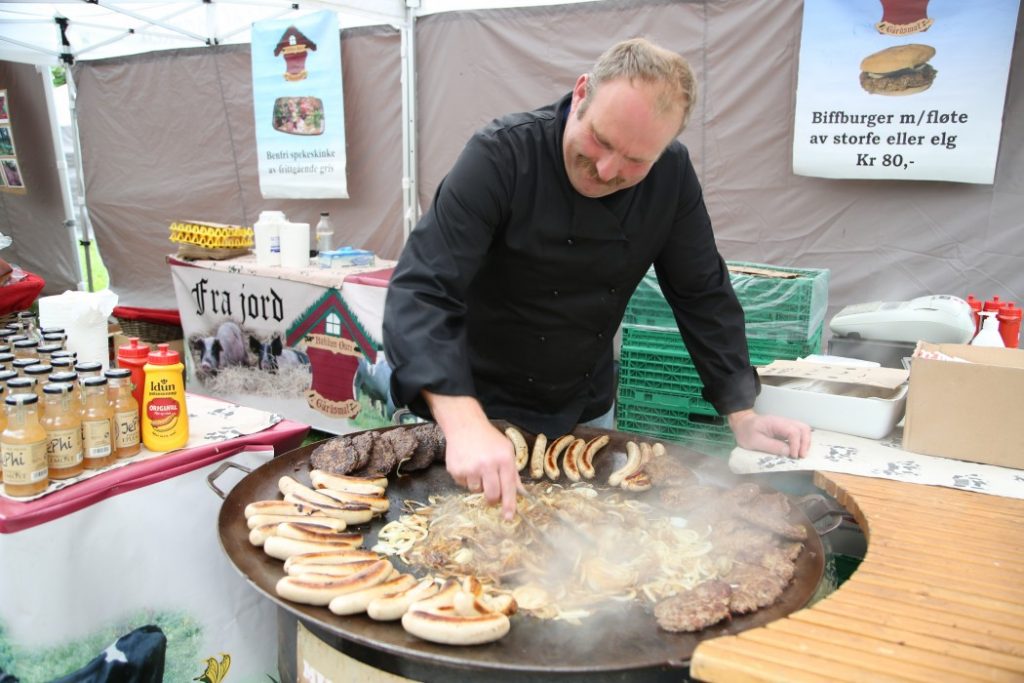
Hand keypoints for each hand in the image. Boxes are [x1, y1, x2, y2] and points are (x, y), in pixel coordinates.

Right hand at [423, 392, 521, 519]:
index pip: (509, 487)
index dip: (509, 504)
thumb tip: (520, 492)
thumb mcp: (506, 450)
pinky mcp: (456, 470)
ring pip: (476, 490)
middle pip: (492, 495)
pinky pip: (463, 484)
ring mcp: (470, 468)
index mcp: (503, 459)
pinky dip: (466, 478)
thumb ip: (513, 472)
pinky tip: (467, 464)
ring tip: (477, 468)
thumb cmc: (488, 439)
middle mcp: (487, 464)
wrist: (465, 426)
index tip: (509, 517)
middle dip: (492, 498)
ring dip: (478, 484)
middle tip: (491, 493)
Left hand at [727, 409, 810, 457]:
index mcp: (775, 422)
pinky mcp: (786, 430)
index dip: (796, 444)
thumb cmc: (746, 432)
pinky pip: (799, 434)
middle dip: (805, 443)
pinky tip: (797, 451)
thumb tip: (788, 452)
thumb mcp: (755, 441)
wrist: (742, 424)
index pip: (793, 431)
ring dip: (805, 443)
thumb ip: (772, 446)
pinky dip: (801, 443)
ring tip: (800, 455)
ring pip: (803, 430)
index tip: (793, 456)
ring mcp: (786, 425)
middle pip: (803, 428)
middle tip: (801, 456)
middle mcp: (784, 422)